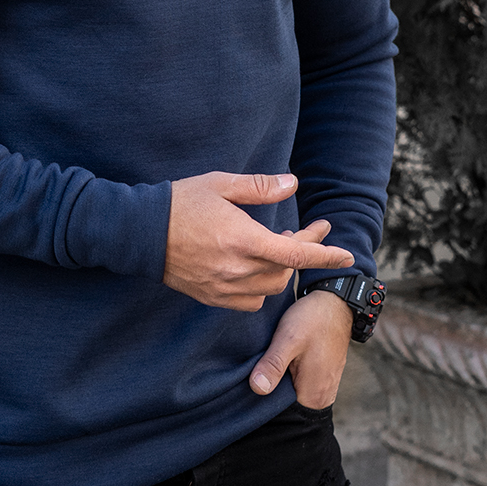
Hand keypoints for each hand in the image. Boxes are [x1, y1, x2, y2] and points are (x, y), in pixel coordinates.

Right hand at [162, 171, 353, 310]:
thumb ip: (259, 186)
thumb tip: (293, 184)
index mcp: (242, 239)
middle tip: (306, 232)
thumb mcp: (220, 184)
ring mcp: (224, 287)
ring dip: (281, 270)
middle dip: (302, 253)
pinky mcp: (212, 297)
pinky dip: (261, 287)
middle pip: (285, 271)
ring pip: (270, 288)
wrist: (140, 233)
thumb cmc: (180, 202)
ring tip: (278, 247)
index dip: (324, 255)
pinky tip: (256, 269)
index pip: (295, 254)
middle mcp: (236, 268)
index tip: (346, 255)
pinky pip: (250, 301)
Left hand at [249, 287, 352, 406]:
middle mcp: (322, 398)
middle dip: (270, 391)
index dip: (263, 402)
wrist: (335, 302)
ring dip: (278, 381)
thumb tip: (257, 389)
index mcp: (313, 396)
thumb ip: (273, 365)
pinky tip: (278, 360)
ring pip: (292, 393)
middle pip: (286, 404)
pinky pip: (299, 384)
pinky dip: (287, 375)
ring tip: (266, 364)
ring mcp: (324, 387)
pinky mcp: (322, 376)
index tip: (248, 385)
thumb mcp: (289, 339)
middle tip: (255, 370)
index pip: (281, 413)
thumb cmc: (313, 319)